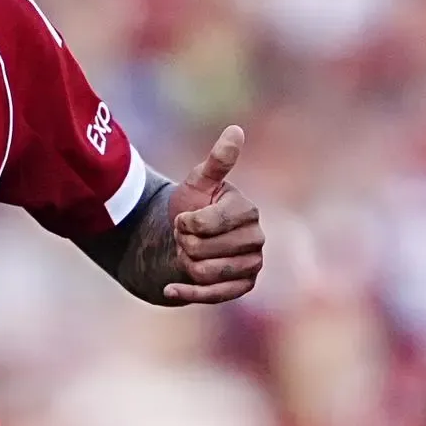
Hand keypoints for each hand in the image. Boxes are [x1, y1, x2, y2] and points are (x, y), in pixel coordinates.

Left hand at [164, 125, 264, 303]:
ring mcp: (253, 265)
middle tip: (186, 235)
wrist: (186, 237)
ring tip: (188, 251)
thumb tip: (235, 130)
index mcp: (247, 210)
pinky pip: (212, 296)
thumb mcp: (197, 182)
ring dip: (185, 262)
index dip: (185, 222)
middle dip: (184, 242)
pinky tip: (168, 288)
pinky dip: (186, 292)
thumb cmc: (192, 205)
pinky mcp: (243, 287)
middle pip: (202, 250)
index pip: (206, 223)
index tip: (184, 217)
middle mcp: (257, 239)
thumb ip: (217, 161)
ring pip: (205, 272)